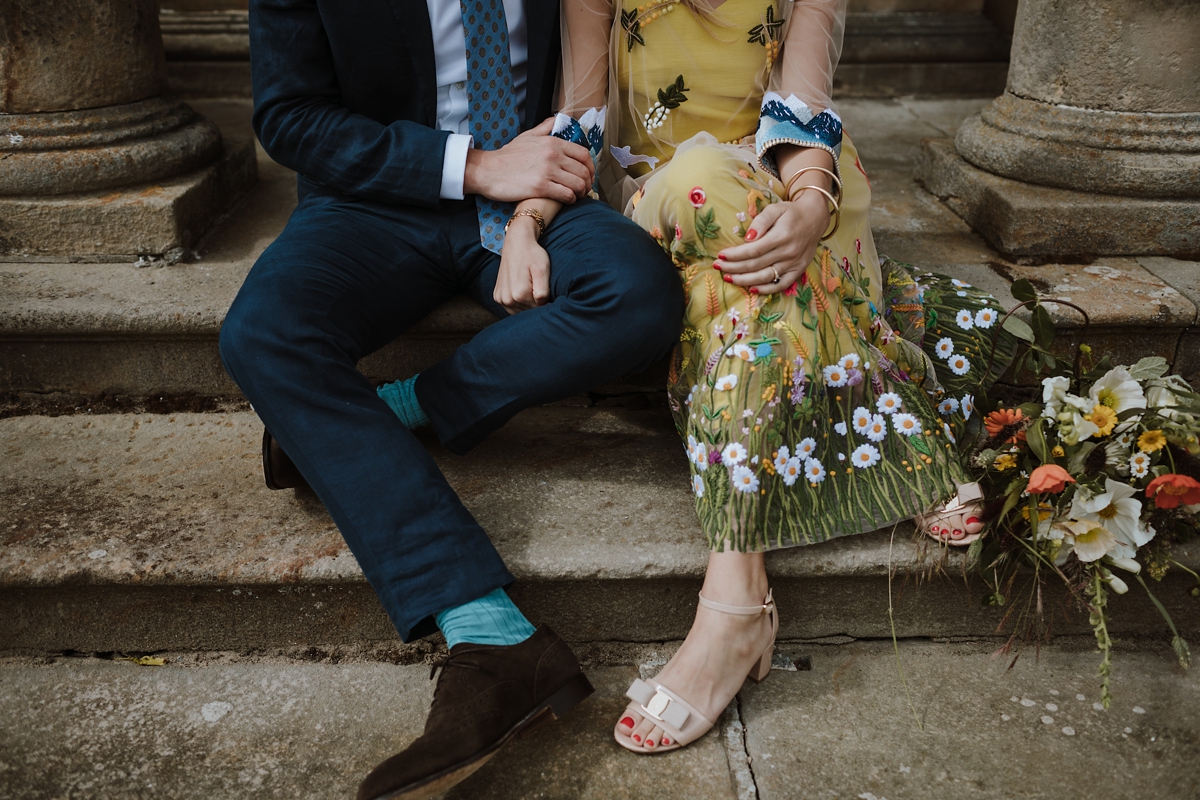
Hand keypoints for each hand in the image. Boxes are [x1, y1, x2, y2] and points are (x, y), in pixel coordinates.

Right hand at [464, 118, 594, 204]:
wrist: (488, 170)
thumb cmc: (507, 156)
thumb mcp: (527, 136)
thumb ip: (545, 127)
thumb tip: (558, 119)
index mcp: (552, 142)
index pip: (584, 154)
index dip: (591, 168)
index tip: (589, 176)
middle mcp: (553, 154)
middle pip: (584, 171)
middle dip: (588, 183)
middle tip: (584, 190)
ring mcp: (547, 170)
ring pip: (578, 184)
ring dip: (581, 193)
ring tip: (576, 197)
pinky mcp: (540, 186)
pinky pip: (566, 194)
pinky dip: (571, 200)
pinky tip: (567, 201)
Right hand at [494, 216, 550, 313]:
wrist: (516, 243)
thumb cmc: (532, 254)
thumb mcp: (542, 269)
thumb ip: (543, 290)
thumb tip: (542, 305)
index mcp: (519, 294)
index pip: (538, 310)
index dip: (545, 302)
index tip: (547, 290)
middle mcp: (507, 299)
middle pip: (528, 312)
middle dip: (536, 304)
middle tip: (539, 287)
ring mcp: (500, 299)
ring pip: (520, 312)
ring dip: (527, 304)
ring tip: (531, 288)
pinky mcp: (497, 297)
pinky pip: (511, 308)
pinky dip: (518, 304)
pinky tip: (523, 292)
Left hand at [713, 191, 830, 294]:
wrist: (815, 218)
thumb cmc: (791, 212)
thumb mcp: (776, 209)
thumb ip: (761, 221)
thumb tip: (747, 237)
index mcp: (781, 236)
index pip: (753, 250)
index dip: (735, 255)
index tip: (721, 255)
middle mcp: (788, 252)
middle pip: (756, 265)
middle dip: (734, 268)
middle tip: (718, 267)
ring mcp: (794, 263)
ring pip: (766, 277)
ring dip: (745, 280)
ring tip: (728, 278)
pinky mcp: (799, 270)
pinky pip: (781, 285)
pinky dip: (766, 290)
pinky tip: (752, 289)